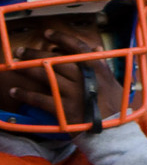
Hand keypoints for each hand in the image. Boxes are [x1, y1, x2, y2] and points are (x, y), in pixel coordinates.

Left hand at [0, 38, 127, 126]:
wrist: (113, 130)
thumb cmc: (114, 105)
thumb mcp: (112, 81)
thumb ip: (102, 64)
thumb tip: (96, 48)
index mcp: (96, 69)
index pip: (77, 47)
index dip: (61, 38)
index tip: (47, 33)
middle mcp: (84, 78)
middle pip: (56, 60)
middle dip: (35, 54)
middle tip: (20, 51)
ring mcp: (74, 93)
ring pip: (46, 76)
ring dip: (27, 70)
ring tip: (14, 66)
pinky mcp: (64, 108)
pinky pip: (40, 99)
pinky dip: (25, 94)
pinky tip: (14, 91)